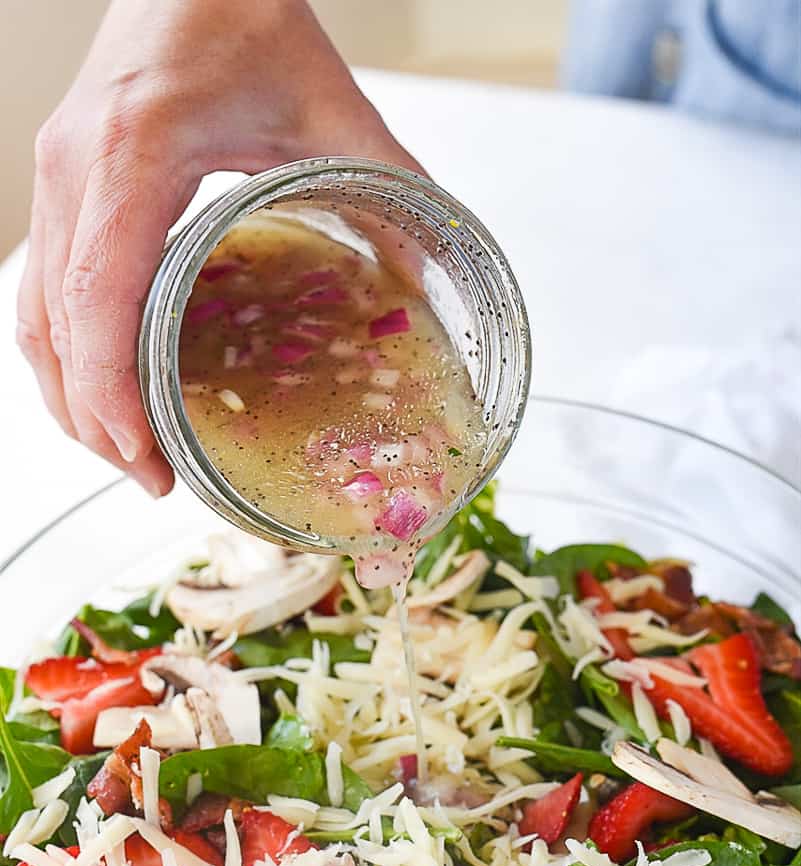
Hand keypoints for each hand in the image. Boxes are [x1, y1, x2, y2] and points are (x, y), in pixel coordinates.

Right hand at [17, 0, 419, 496]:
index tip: (143, 453)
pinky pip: (41, 287)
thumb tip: (438, 272)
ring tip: (127, 452)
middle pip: (52, 325)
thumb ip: (390, 189)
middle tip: (151, 478)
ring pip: (32, 314)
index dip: (109, 390)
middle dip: (92, 419)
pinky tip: (106, 390)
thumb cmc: (246, 10)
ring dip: (69, 395)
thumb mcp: (334, 105)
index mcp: (135, 153)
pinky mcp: (59, 181)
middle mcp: (73, 167)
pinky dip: (65, 352)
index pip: (97, 294)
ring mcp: (54, 173)